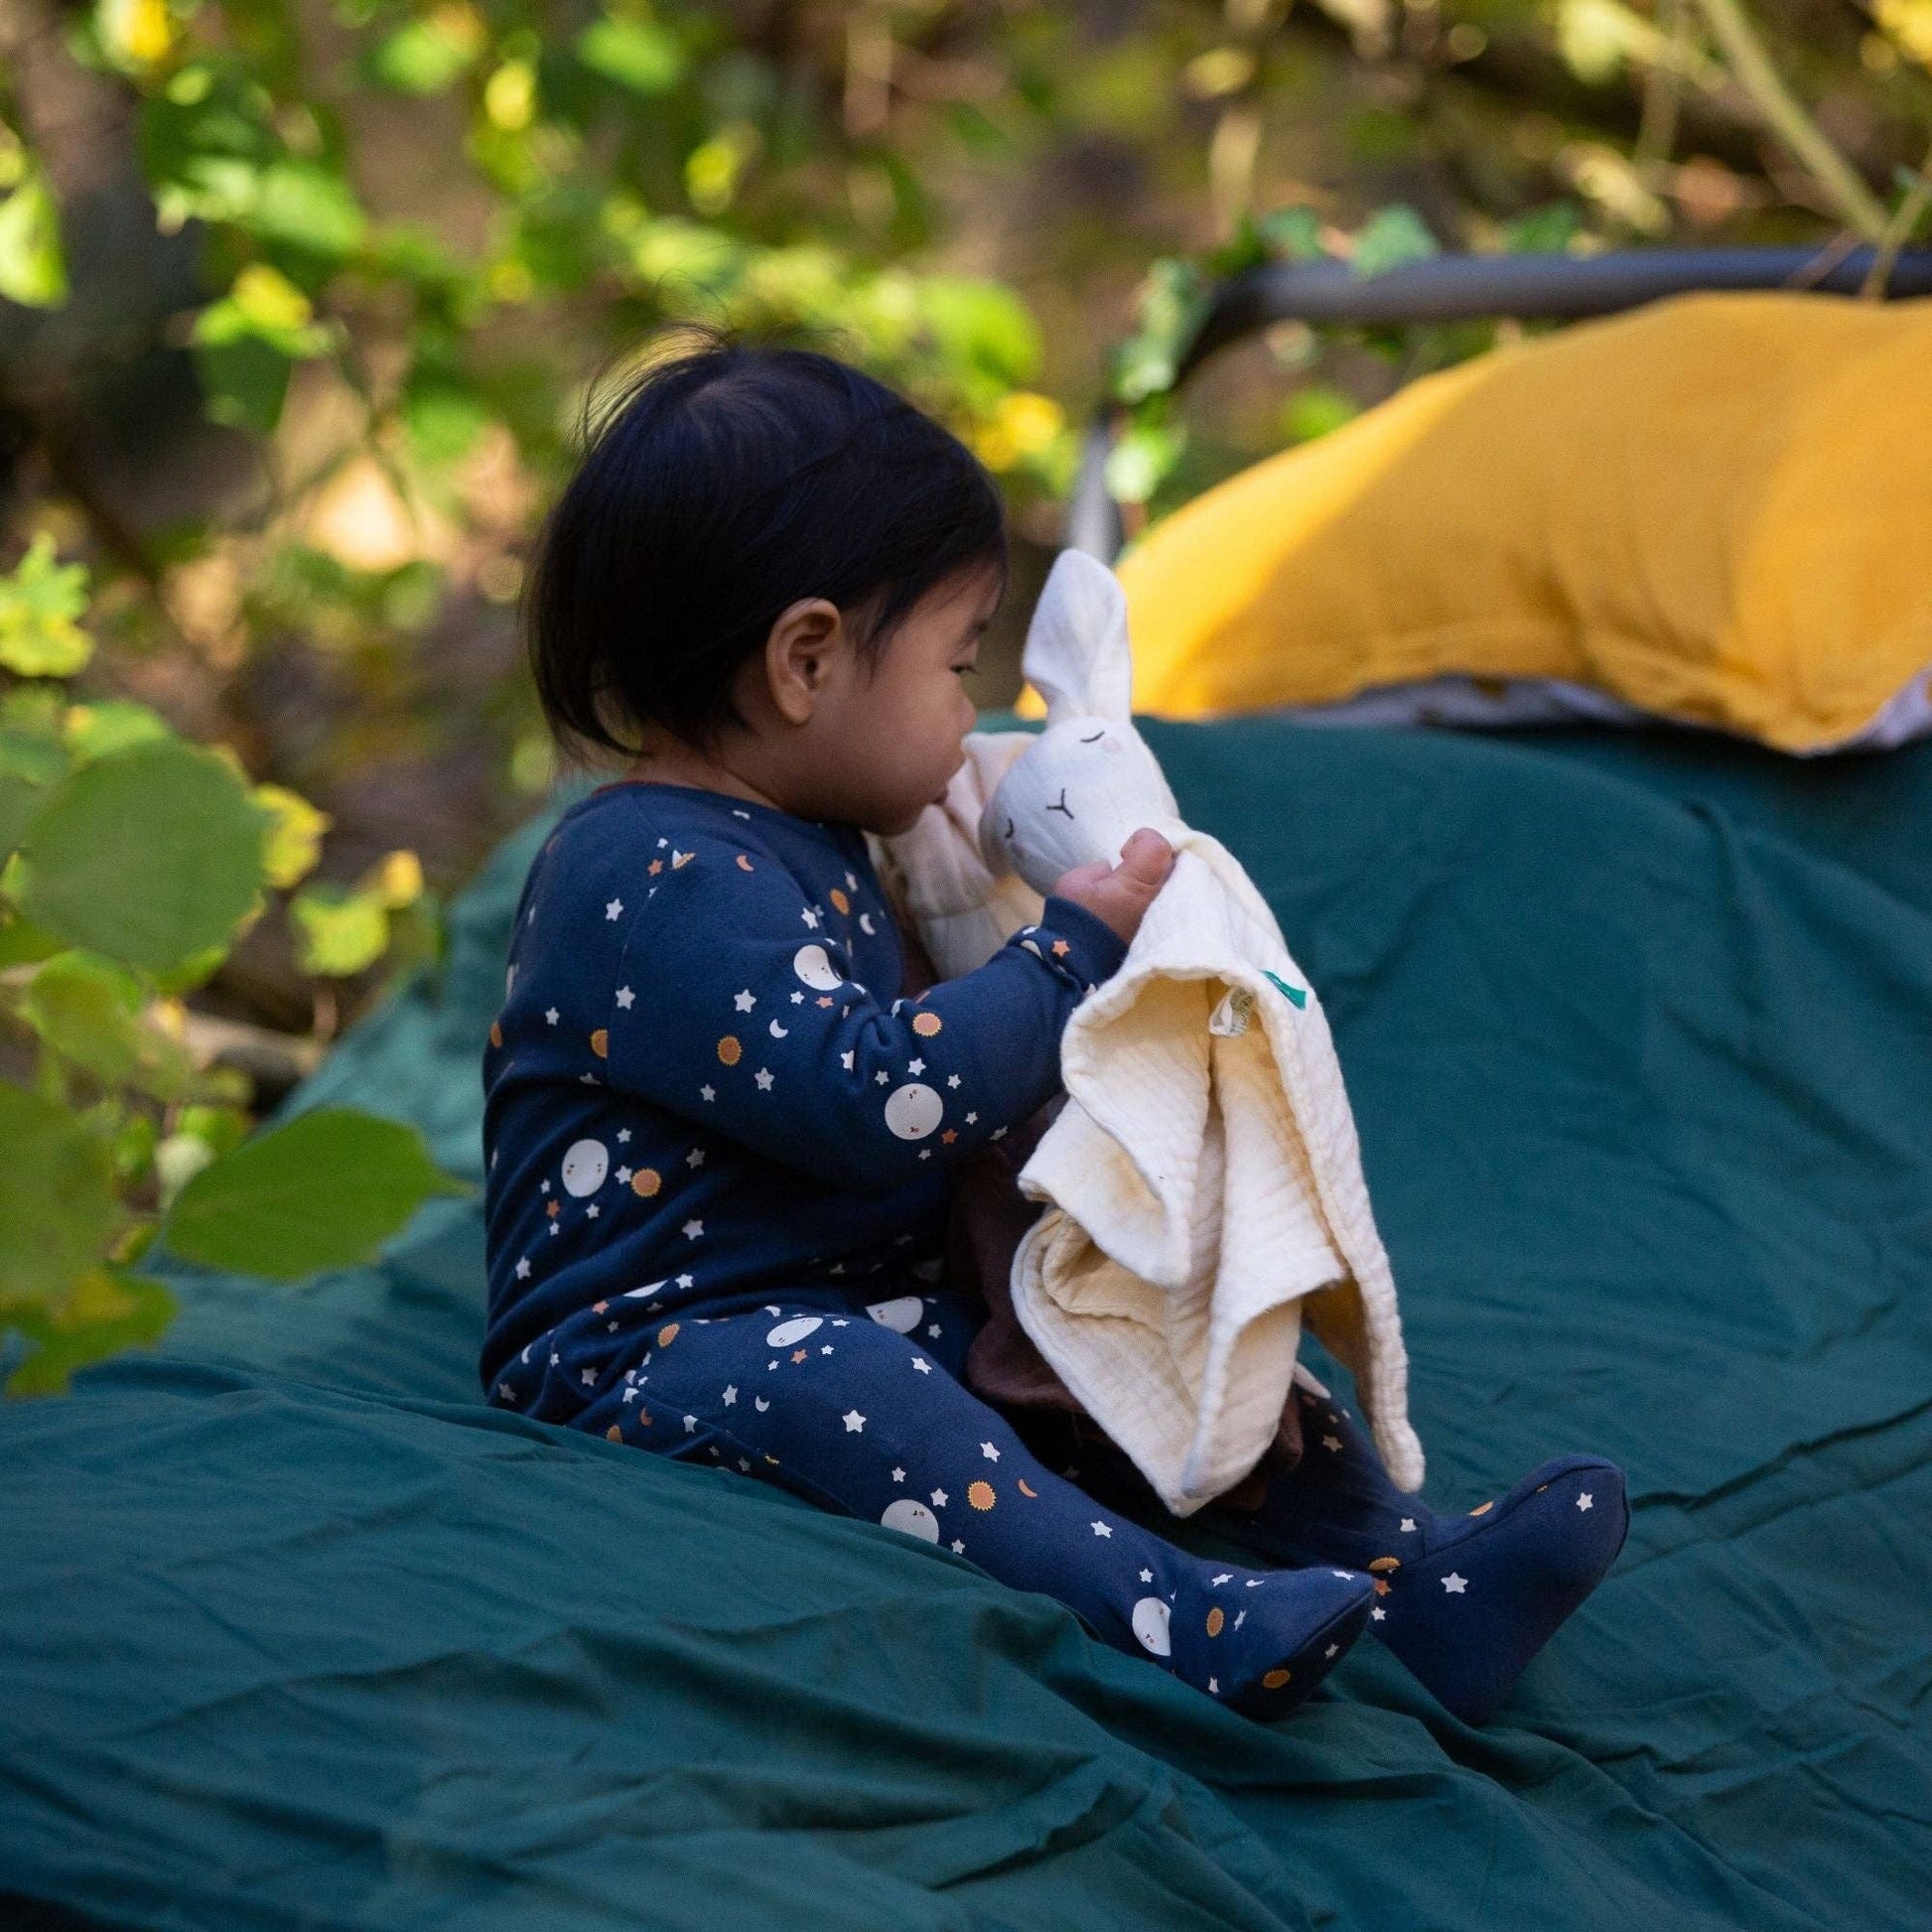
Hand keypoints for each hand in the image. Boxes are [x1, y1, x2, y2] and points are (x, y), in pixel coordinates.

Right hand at [1052, 827, 1174, 945]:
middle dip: (1157, 862)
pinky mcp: (1164, 936)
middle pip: (1175, 863)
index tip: (1124, 853)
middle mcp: (1160, 898)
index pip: (1158, 845)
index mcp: (1140, 882)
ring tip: (1139, 891)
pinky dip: (1165, 901)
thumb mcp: (1077, 880)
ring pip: (1180, 885)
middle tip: (1135, 871)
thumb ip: (1101, 869)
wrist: (1077, 965)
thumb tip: (1114, 874)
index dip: (1140, 841)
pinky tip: (1144, 908)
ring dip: (1162, 882)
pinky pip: (1176, 907)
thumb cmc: (1076, 919)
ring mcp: (1166, 919)